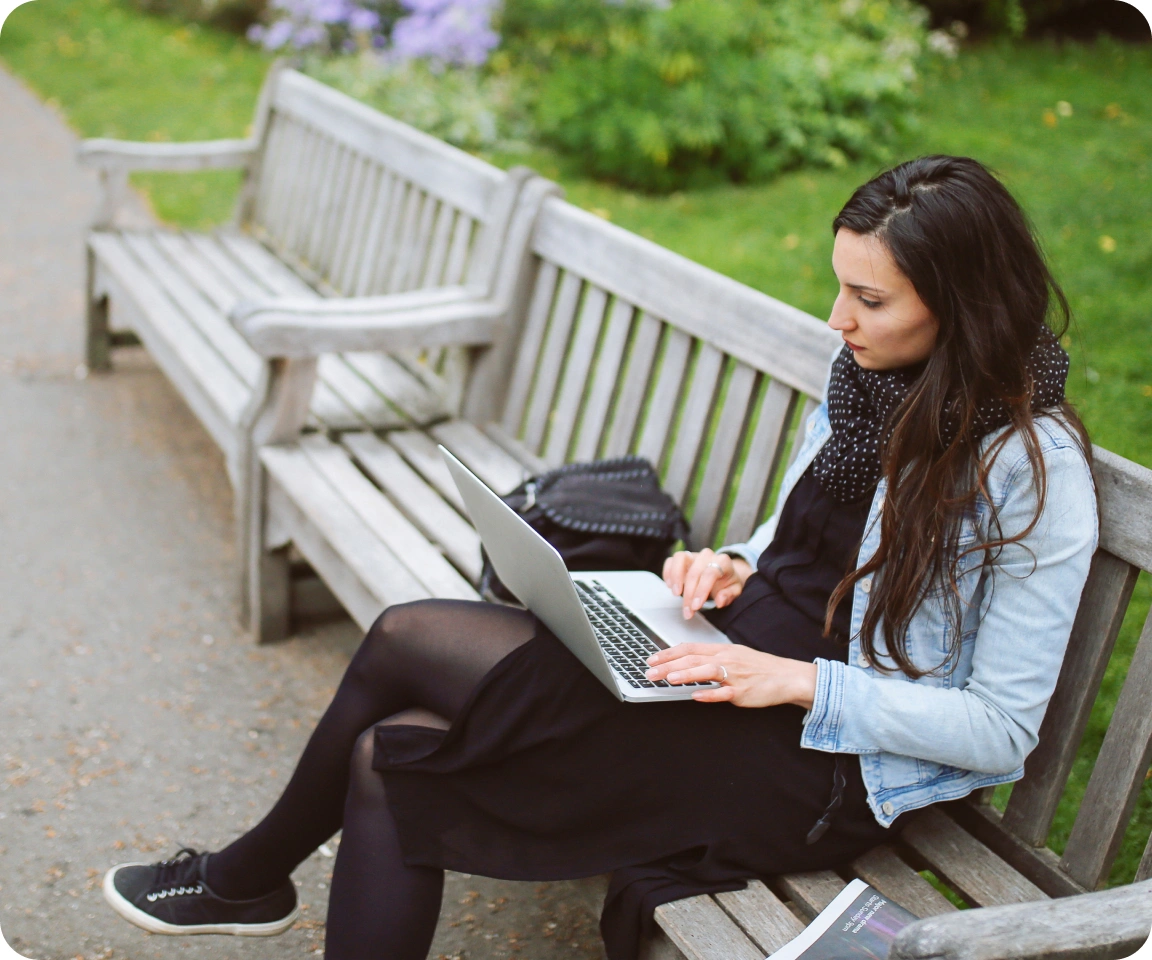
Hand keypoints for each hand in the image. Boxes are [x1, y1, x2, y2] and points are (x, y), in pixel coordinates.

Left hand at [645, 643, 817, 707]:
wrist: (786, 676)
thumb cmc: (758, 668)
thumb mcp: (734, 656)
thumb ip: (711, 659)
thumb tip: (687, 663)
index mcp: (722, 650)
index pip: (690, 648)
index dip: (669, 653)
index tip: (653, 659)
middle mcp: (726, 659)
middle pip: (693, 659)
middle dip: (669, 665)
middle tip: (650, 672)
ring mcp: (735, 675)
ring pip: (707, 671)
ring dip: (686, 674)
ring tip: (668, 678)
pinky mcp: (743, 692)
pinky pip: (724, 693)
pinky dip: (709, 694)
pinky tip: (696, 695)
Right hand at [663, 549, 752, 619]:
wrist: (723, 573)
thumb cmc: (727, 583)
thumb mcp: (734, 590)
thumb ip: (729, 595)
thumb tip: (720, 601)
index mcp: (723, 561)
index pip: (710, 573)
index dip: (701, 590)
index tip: (696, 606)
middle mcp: (707, 555)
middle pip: (694, 572)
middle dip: (689, 594)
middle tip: (688, 611)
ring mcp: (694, 554)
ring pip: (680, 558)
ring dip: (675, 577)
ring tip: (675, 593)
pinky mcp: (683, 557)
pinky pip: (671, 560)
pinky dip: (668, 572)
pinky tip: (669, 585)